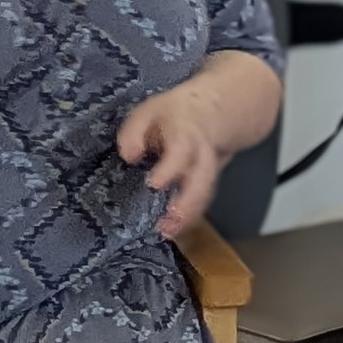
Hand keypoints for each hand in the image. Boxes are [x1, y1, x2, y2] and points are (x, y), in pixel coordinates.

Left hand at [116, 86, 226, 238]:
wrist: (213, 110)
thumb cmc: (172, 113)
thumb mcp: (148, 111)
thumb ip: (135, 131)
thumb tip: (129, 156)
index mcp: (186, 133)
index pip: (182, 150)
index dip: (171, 168)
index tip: (154, 184)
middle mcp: (202, 154)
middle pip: (203, 179)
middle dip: (188, 204)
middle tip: (167, 225)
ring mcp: (209, 169)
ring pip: (205, 194)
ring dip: (189, 216)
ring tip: (167, 232)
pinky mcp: (207, 182)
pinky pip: (202, 201)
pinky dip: (189, 218)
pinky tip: (173, 229)